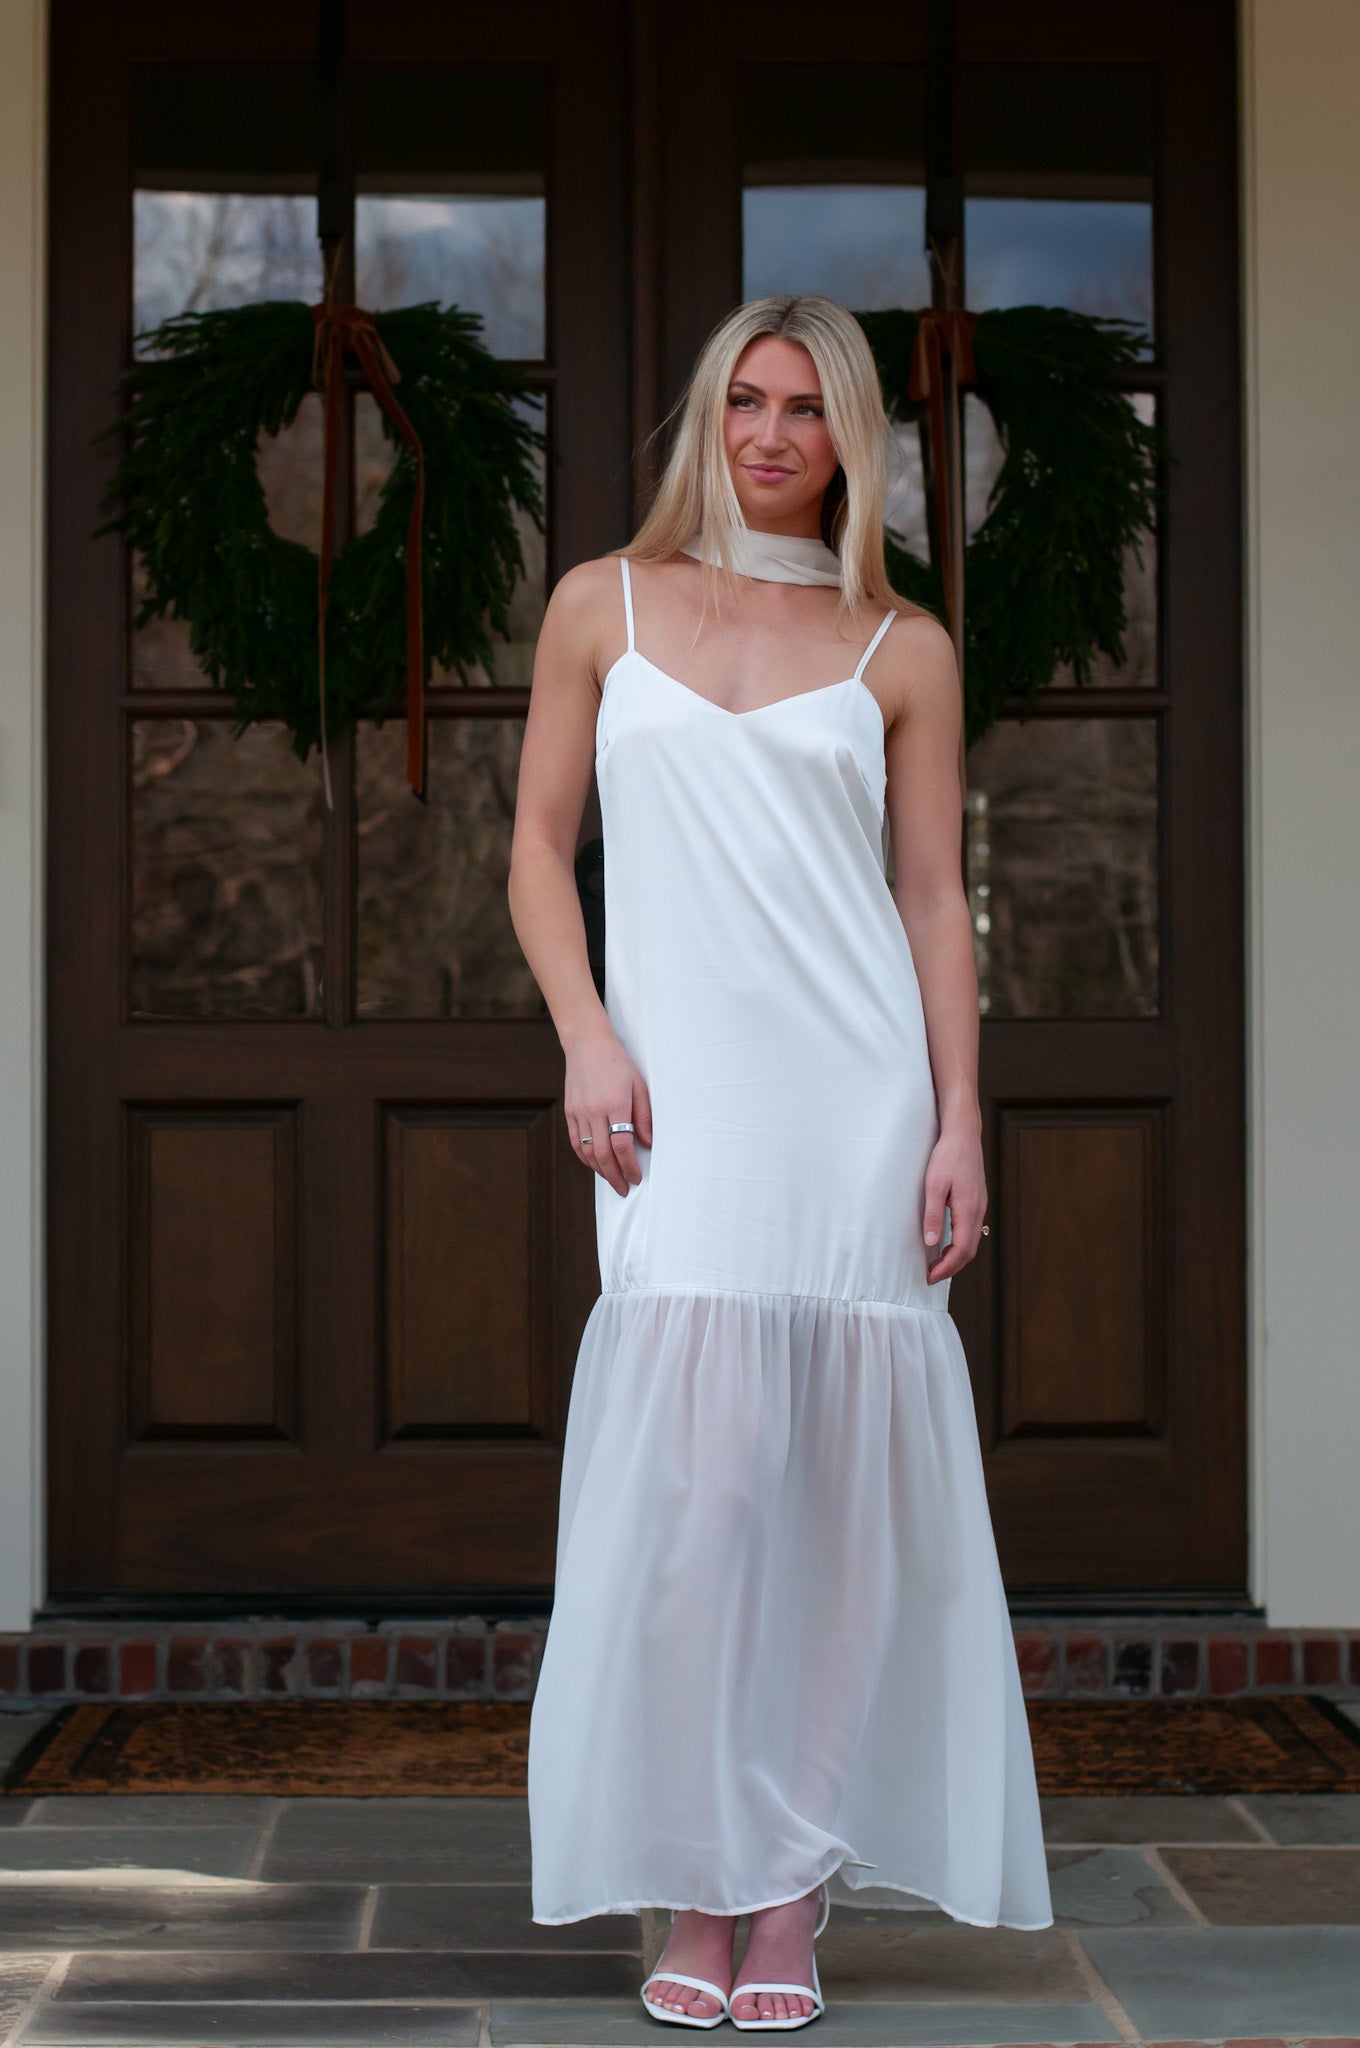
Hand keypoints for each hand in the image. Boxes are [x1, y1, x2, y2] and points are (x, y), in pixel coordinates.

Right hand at [564, 1025, 652, 1194]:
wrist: (587, 1045)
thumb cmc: (618, 1064)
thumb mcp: (639, 1086)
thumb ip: (644, 1116)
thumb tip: (647, 1143)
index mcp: (616, 1104)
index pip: (622, 1145)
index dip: (630, 1166)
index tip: (636, 1177)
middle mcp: (595, 1111)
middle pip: (604, 1154)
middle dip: (615, 1176)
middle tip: (623, 1189)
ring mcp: (579, 1112)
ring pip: (587, 1152)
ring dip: (600, 1170)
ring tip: (611, 1179)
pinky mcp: (569, 1112)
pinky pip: (576, 1142)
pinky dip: (585, 1158)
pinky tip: (595, 1165)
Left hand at [922, 1124, 986, 1283]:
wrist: (963, 1134)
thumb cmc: (947, 1156)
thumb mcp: (934, 1185)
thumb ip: (933, 1215)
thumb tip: (932, 1243)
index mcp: (968, 1210)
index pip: (961, 1251)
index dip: (946, 1268)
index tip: (930, 1277)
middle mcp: (978, 1211)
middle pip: (969, 1251)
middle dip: (951, 1267)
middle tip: (931, 1275)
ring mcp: (980, 1206)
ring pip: (972, 1241)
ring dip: (956, 1256)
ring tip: (936, 1263)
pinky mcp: (977, 1200)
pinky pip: (971, 1229)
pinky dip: (960, 1243)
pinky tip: (946, 1242)